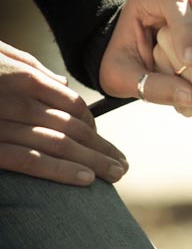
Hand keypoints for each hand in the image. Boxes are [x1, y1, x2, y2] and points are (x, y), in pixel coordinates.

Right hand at [0, 41, 128, 185]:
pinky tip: (86, 180)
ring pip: (60, 144)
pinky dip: (61, 171)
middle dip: (102, 147)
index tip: (103, 140)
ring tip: (115, 175)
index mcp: (24, 78)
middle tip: (123, 164)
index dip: (93, 123)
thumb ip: (30, 68)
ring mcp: (4, 125)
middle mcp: (19, 100)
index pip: (71, 103)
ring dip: (93, 161)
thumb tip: (62, 84)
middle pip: (73, 126)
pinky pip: (31, 161)